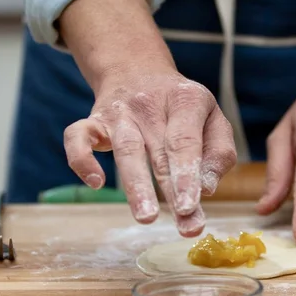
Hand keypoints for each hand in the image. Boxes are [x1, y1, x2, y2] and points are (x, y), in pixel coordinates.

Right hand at [63, 70, 237, 236]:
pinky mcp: (93, 121)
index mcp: (185, 100)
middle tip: (184, 223)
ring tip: (146, 217)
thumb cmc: (182, 107)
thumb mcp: (212, 118)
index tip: (191, 207)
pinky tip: (95, 183)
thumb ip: (218, 152)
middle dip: (171, 190)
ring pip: (126, 149)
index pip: (185, 141)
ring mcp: (120, 113)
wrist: (137, 71)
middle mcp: (150, 105)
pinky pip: (77, 137)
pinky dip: (81, 159)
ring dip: (136, 185)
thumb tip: (207, 188)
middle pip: (160, 151)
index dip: (188, 176)